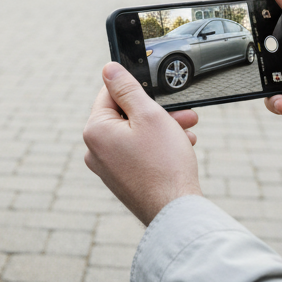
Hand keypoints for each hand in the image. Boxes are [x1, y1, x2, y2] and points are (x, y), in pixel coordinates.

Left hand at [83, 62, 201, 225]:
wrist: (174, 211)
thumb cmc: (163, 165)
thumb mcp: (148, 114)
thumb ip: (127, 88)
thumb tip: (108, 69)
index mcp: (95, 131)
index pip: (109, 94)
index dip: (136, 89)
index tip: (157, 92)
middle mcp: (95, 151)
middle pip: (126, 116)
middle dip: (158, 112)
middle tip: (184, 114)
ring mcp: (108, 168)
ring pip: (136, 135)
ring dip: (163, 129)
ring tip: (186, 132)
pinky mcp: (122, 180)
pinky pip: (138, 154)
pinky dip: (158, 148)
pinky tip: (180, 149)